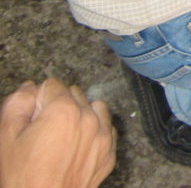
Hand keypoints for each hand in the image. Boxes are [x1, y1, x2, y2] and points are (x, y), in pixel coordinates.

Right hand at [0, 79, 115, 187]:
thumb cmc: (23, 176)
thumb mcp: (7, 136)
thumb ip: (18, 103)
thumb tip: (30, 88)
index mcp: (63, 110)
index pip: (52, 85)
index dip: (39, 99)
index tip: (33, 116)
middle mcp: (88, 118)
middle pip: (74, 94)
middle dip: (59, 105)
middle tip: (44, 128)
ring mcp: (103, 135)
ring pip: (94, 107)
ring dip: (80, 114)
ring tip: (63, 135)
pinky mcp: (110, 152)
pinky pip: (105, 128)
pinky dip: (94, 131)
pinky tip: (78, 145)